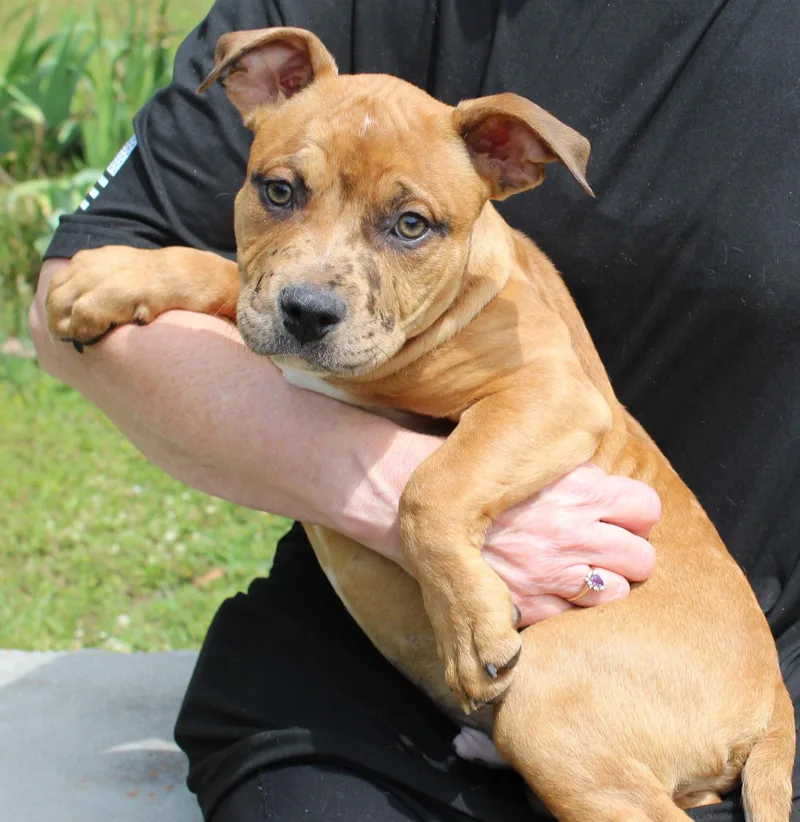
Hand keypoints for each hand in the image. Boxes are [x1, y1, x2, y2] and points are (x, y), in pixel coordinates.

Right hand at [482, 463, 659, 625]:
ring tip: (586, 577)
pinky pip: (577, 616)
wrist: (431, 512)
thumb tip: (619, 497)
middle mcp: (571, 530)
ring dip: (608, 586)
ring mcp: (551, 570)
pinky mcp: (529, 602)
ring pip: (620, 592)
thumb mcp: (540, 468)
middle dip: (629, 557)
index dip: (637, 517)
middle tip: (608, 554)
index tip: (624, 522)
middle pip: (641, 556)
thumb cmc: (488, 485)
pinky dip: (571, 608)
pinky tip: (556, 593)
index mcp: (579, 489)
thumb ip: (583, 480)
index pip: (645, 508)